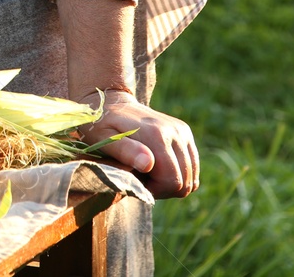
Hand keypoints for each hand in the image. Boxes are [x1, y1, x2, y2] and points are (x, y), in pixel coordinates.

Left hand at [78, 89, 199, 197]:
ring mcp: (182, 131)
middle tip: (140, 178)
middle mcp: (175, 131)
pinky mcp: (185, 133)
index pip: (172, 181)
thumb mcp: (104, 139)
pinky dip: (178, 174)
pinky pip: (192, 168)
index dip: (155, 190)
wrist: (110, 103)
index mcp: (156, 135)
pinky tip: (157, 168)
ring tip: (147, 172)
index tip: (136, 182)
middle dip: (163, 188)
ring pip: (192, 177)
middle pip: (185, 182)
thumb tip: (149, 163)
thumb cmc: (101, 125)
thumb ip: (126, 151)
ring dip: (170, 182)